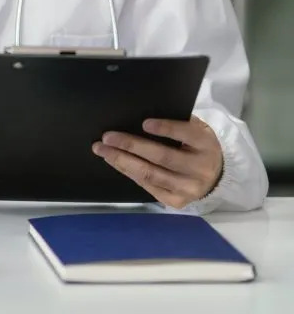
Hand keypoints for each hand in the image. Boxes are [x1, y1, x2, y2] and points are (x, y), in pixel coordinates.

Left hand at [92, 117, 222, 208]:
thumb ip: (176, 123)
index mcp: (205, 144)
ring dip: (122, 161)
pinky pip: (148, 186)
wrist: (215, 176)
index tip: (144, 123)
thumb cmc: (196, 145)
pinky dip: (128, 172)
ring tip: (102, 150)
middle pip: (162, 157)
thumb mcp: (194, 129)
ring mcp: (188, 189)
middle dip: (131, 146)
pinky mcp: (176, 201)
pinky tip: (114, 161)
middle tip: (107, 137)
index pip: (186, 134)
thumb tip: (141, 116)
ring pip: (151, 174)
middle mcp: (199, 169)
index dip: (166, 129)